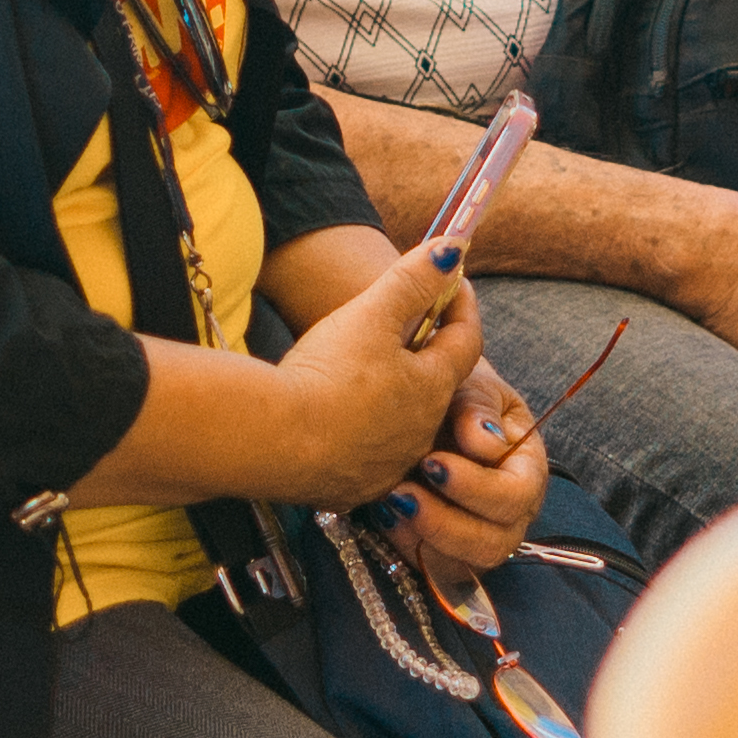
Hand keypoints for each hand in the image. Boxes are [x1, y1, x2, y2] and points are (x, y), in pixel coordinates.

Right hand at [271, 239, 486, 503]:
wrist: (270, 442)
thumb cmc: (325, 374)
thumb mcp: (371, 314)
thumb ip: (413, 280)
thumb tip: (453, 249)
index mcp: (432, 388)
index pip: (467, 340)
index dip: (461, 306)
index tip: (452, 282)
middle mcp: (420, 433)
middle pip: (433, 384)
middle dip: (424, 353)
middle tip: (402, 326)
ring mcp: (389, 466)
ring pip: (401, 424)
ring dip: (392, 398)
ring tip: (363, 374)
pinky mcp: (354, 488)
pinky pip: (368, 457)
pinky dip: (361, 435)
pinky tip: (336, 422)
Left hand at [391, 364, 550, 578]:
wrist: (422, 399)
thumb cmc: (454, 389)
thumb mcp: (470, 384)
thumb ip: (479, 408)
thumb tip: (486, 443)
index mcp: (526, 467)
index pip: (517, 495)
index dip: (477, 487)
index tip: (432, 462)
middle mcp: (510, 510)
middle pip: (494, 543)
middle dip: (446, 523)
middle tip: (403, 491)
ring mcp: (479, 535)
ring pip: (464, 565)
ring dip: (424, 538)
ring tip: (391, 502)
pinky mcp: (446, 549)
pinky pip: (432, 569)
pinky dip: (406, 546)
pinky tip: (384, 513)